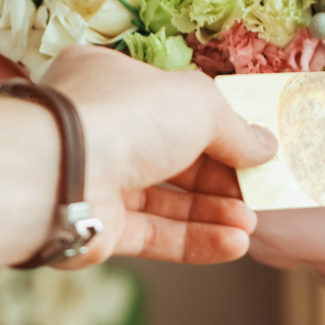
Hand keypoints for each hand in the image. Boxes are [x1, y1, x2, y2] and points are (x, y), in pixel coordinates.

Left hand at [39, 46, 277, 265]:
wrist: (58, 174)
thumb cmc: (125, 117)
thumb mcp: (199, 103)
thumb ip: (235, 128)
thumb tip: (265, 146)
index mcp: (113, 81)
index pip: (171, 105)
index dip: (215, 128)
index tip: (251, 148)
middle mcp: (101, 128)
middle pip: (171, 155)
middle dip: (219, 177)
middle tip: (256, 191)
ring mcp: (97, 179)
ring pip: (163, 199)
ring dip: (212, 212)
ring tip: (251, 223)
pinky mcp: (97, 227)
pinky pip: (152, 235)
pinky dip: (194, 240)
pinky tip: (234, 243)